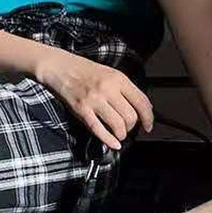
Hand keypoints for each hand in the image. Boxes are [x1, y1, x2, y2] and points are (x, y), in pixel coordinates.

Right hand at [35, 48, 153, 149]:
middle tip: (128, 129)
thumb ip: (125, 89)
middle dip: (132, 127)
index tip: (149, 126)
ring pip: (117, 124)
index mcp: (119, 79)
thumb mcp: (110, 74)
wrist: (62, 68)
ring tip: (119, 135)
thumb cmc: (85, 71)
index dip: (148, 117)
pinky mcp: (82, 110)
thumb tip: (141, 106)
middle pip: (130, 116)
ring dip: (121, 134)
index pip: (141, 101)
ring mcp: (95, 100)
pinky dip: (109, 140)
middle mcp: (109, 89)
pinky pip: (99, 129)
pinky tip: (114, 144)